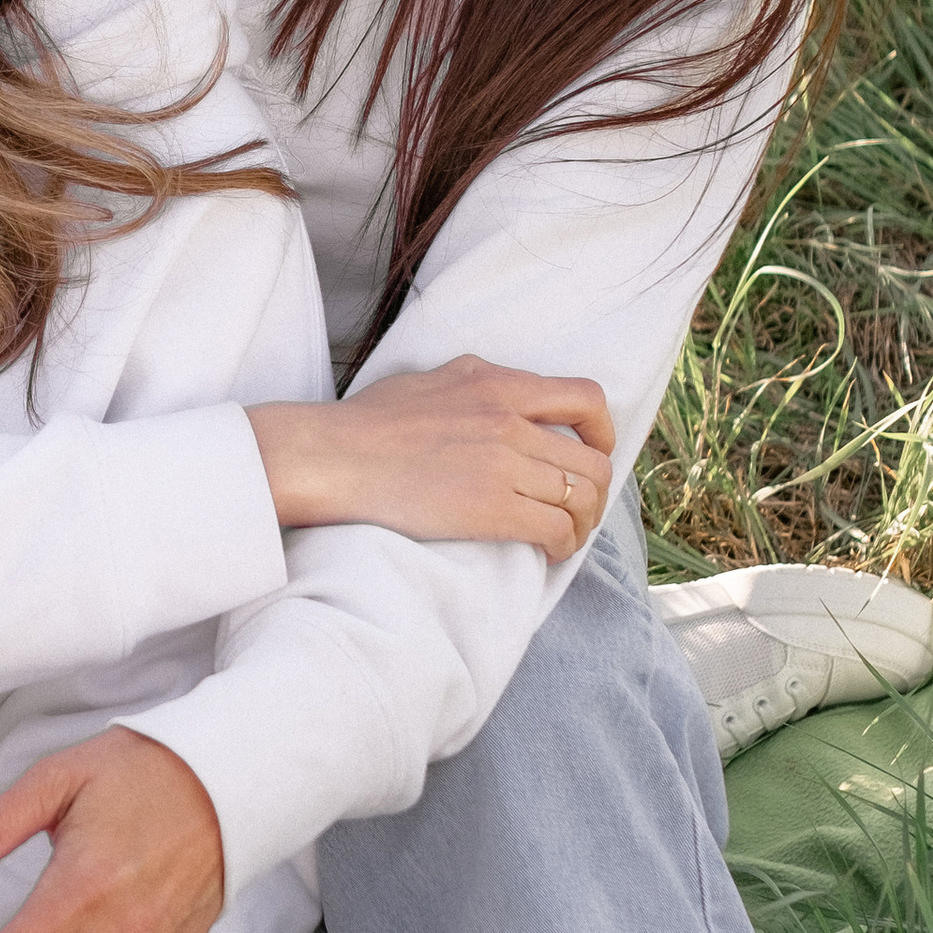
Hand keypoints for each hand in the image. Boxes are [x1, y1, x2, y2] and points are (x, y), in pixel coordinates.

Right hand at [250, 357, 615, 557]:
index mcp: (498, 384)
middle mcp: (510, 420)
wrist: (331, 456)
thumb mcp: (431, 379)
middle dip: (596, 491)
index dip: (601, 432)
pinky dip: (562, 546)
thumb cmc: (366, 423)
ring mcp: (504, 465)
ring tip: (566, 537)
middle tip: (581, 510)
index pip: (585, 399)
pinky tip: (548, 553)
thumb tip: (497, 388)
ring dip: (582, 524)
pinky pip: (555, 530)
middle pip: (591, 460)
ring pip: (581, 498)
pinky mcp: (493, 509)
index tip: (592, 453)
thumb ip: (474, 382)